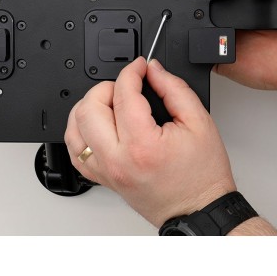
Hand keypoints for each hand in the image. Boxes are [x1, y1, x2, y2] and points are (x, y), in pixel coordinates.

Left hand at [64, 57, 236, 227]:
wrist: (198, 209)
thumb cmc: (202, 175)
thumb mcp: (199, 122)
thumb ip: (174, 89)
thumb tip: (154, 71)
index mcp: (142, 145)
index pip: (123, 94)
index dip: (131, 72)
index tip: (140, 67)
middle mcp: (117, 160)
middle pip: (89, 108)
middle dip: (106, 87)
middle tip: (125, 85)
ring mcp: (106, 172)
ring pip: (74, 128)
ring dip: (88, 107)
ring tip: (110, 103)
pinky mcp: (102, 179)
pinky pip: (75, 152)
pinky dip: (80, 131)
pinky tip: (97, 124)